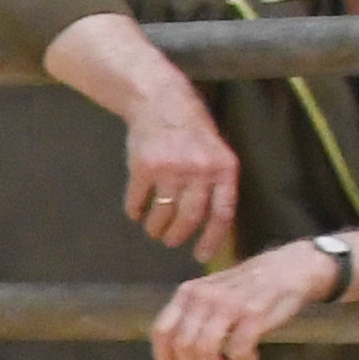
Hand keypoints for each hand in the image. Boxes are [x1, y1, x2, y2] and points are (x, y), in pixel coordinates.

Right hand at [121, 98, 237, 253]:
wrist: (162, 103)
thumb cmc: (193, 131)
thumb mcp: (216, 154)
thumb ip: (216, 183)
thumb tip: (211, 221)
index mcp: (223, 170)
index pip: (221, 213)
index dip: (212, 238)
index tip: (200, 256)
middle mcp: (199, 171)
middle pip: (190, 217)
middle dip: (178, 235)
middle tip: (170, 242)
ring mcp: (171, 169)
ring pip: (163, 212)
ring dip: (156, 227)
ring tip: (153, 230)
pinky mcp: (144, 167)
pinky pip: (138, 199)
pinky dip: (135, 210)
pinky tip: (135, 212)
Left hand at [153, 242, 338, 359]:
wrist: (290, 268)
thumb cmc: (247, 288)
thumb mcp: (210, 293)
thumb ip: (192, 316)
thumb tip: (177, 354)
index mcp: (189, 292)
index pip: (162, 331)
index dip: (164, 357)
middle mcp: (204, 297)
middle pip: (182, 345)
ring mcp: (229, 304)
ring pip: (204, 349)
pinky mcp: (254, 313)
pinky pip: (238, 349)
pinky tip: (249, 356)